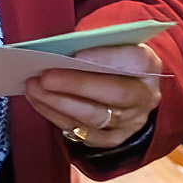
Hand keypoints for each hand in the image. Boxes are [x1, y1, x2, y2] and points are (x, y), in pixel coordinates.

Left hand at [25, 41, 160, 150]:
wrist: (124, 88)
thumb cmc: (111, 59)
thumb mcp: (112, 44)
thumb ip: (94, 42)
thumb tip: (60, 46)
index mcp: (149, 66)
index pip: (135, 61)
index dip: (107, 58)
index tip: (77, 53)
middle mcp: (144, 97)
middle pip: (115, 94)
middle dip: (76, 85)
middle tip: (45, 77)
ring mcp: (130, 122)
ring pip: (95, 117)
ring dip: (59, 103)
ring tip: (34, 87)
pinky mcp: (112, 139)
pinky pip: (82, 133)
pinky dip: (56, 116)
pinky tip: (39, 101)